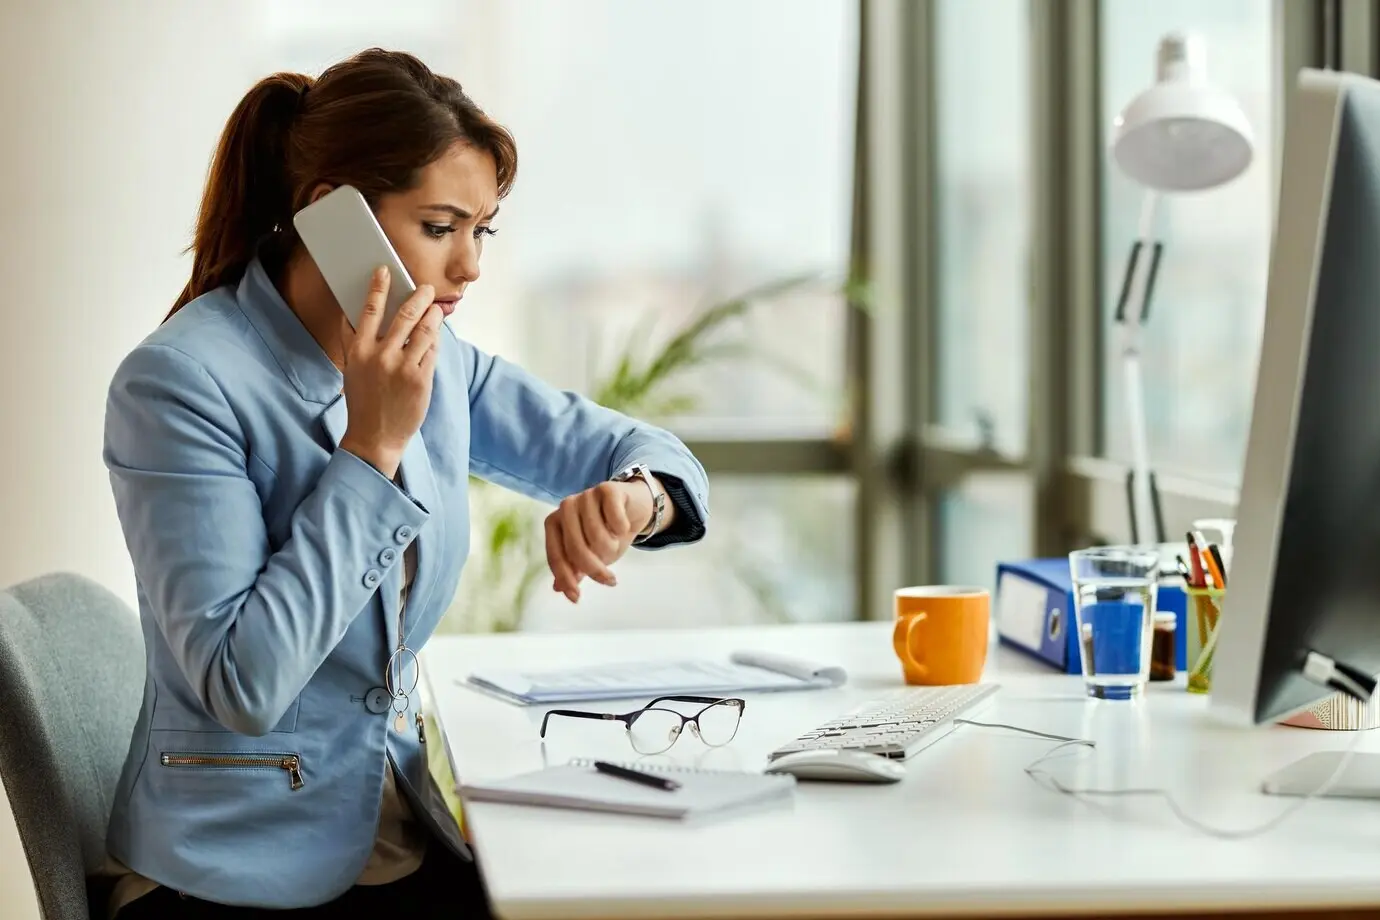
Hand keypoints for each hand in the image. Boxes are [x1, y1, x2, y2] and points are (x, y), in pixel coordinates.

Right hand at [338, 266, 442, 478]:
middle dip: (419, 297)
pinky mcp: (421, 379)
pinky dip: (435, 340)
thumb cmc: (363, 400)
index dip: (379, 287)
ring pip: (424, 331)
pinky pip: (432, 351)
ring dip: (433, 316)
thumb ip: (354, 342)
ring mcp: (403, 368)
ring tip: (436, 309)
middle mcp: (381, 356)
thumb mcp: (352, 369)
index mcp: (359, 350)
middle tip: (427, 288)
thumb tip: (353, 315)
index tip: (385, 271)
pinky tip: (435, 334)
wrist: (374, 437)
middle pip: (404, 315)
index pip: (370, 310)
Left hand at [545, 481, 654, 602]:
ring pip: (597, 536)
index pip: (556, 555)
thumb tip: (558, 588)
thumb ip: (574, 569)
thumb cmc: (608, 533)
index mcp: (555, 523)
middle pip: (576, 549)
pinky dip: (622, 529)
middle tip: (610, 580)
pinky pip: (614, 520)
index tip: (577, 597)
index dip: (566, 578)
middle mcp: (566, 507)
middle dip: (595, 569)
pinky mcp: (607, 489)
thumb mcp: (591, 555)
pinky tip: (624, 526)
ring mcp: (586, 495)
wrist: (634, 508)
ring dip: (612, 548)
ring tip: (616, 545)